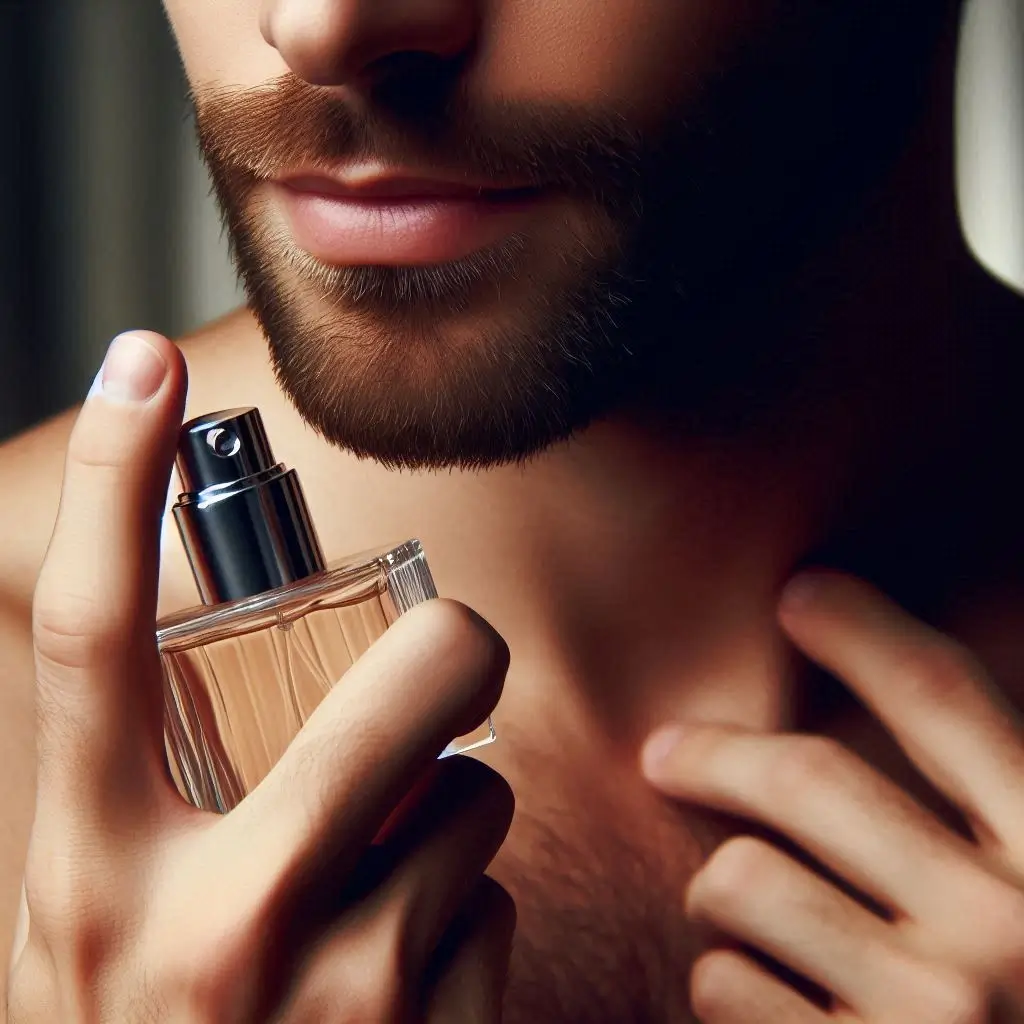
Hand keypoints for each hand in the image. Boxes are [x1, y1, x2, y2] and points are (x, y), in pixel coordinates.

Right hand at [8, 333, 514, 1022]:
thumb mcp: (102, 919)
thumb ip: (155, 802)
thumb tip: (234, 661)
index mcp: (91, 870)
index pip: (87, 634)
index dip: (106, 483)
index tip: (139, 366)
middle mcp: (212, 923)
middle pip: (412, 671)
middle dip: (456, 642)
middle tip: (440, 659)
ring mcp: (343, 989)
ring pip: (476, 794)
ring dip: (445, 816)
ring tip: (375, 898)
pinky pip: (495, 897)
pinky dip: (465, 913)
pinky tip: (402, 986)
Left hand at [642, 570, 1023, 1022]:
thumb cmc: (1020, 995)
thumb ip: (982, 823)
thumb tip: (882, 728)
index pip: (949, 700)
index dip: (867, 630)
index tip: (801, 592)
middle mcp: (1007, 931)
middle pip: (809, 778)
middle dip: (714, 752)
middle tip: (661, 750)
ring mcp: (930, 1018)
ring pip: (742, 881)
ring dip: (724, 890)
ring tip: (744, 917)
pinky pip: (724, 985)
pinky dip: (725, 980)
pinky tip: (766, 1000)